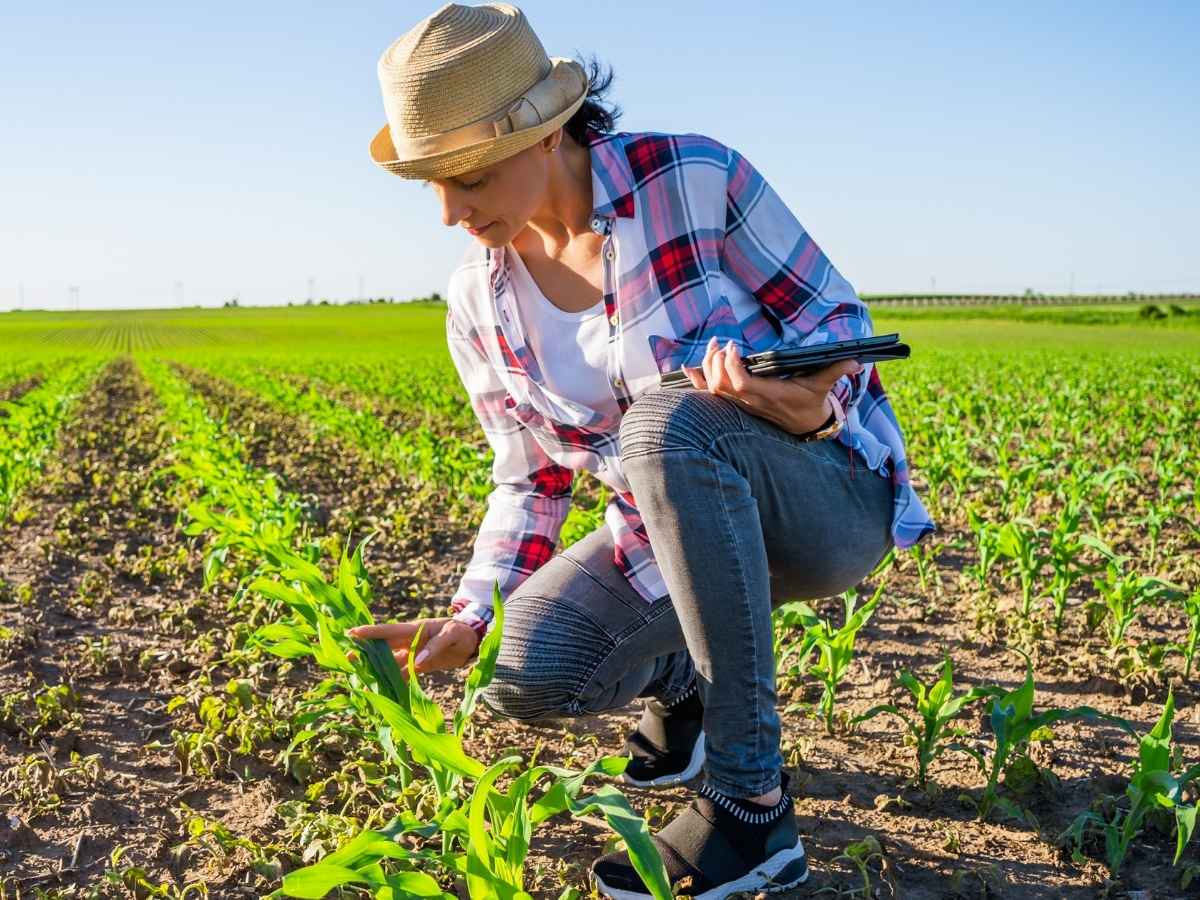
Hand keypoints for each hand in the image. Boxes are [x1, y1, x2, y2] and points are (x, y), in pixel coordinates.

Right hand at [347, 617, 480, 677]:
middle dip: (365, 651)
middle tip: (346, 656)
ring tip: (358, 675)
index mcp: (415, 630)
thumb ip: (435, 646)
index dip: (370, 632)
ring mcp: (412, 654)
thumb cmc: (462, 632)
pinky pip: (402, 674)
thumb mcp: (452, 634)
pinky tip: (382, 690)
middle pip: (383, 646)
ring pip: (389, 662)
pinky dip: (392, 682)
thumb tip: (417, 662)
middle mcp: (409, 641)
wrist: (473, 641)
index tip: (351, 633)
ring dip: (376, 668)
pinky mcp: (418, 666)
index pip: (389, 630)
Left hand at [681, 335, 862, 435]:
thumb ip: (836, 371)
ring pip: (715, 389)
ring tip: (713, 346)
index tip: (734, 346)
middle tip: (720, 342)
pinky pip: (713, 395)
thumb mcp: (824, 386)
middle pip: (722, 385)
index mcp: (770, 395)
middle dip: (716, 362)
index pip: (742, 384)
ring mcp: (743, 405)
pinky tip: (689, 368)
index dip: (732, 366)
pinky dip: (699, 382)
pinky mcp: (738, 404)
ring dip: (708, 367)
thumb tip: (856, 361)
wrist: (806, 426)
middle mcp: (752, 402)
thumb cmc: (812, 402)